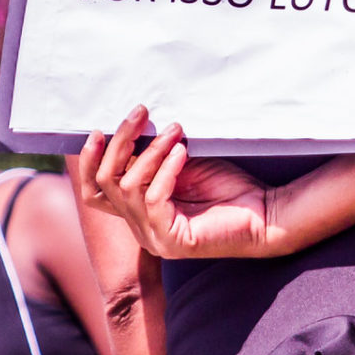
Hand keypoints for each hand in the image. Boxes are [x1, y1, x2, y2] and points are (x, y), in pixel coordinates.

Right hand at [77, 105, 290, 259]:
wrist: (265, 212)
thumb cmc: (228, 186)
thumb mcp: (181, 164)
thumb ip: (153, 154)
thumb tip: (130, 125)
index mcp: (138, 212)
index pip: (94, 192)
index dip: (89, 162)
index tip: (98, 130)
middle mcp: (140, 228)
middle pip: (107, 183)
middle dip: (120, 143)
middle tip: (140, 113)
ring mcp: (154, 237)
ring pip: (128, 188)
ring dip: (150, 152)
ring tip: (175, 131)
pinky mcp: (172, 241)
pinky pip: (154, 199)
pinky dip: (166, 171)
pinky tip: (182, 153)